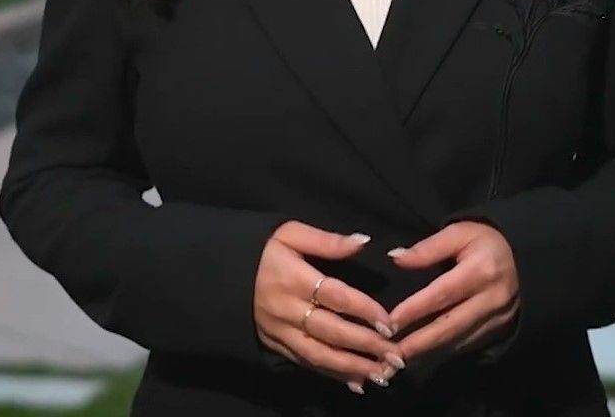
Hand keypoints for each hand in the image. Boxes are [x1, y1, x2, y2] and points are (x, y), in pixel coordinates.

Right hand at [253, 221, 406, 393]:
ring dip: (352, 367)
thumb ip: (327, 241)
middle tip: (395, 356)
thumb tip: (364, 241)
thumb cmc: (262, 249)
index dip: (364, 310)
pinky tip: (355, 382)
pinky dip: (331, 374)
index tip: (389, 322)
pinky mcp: (275, 346)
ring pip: (319, 355)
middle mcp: (288, 310)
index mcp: (295, 278)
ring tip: (381, 375)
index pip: (336, 296)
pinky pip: (306, 363)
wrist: (219, 273)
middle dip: (365, 346)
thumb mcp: (289, 233)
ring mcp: (280, 332)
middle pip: (331, 331)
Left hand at [385, 220, 520, 366]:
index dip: (415, 310)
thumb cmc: (487, 240)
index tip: (390, 323)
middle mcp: (491, 299)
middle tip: (390, 355)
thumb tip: (396, 258)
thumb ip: (428, 248)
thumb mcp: (460, 232)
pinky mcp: (499, 330)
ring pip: (458, 341)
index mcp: (481, 271)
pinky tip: (424, 356)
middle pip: (450, 326)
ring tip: (400, 361)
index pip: (442, 294)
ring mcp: (498, 319)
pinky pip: (468, 344)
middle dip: (418, 343)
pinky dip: (444, 351)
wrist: (525, 256)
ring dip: (428, 353)